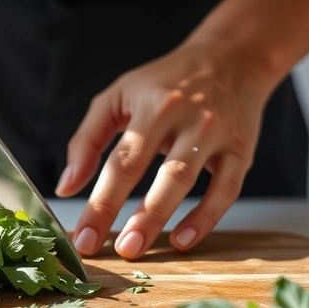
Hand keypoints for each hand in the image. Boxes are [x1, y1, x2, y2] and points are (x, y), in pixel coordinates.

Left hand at [56, 0, 308, 258]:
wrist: (231, 57)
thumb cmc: (165, 82)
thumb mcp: (119, 96)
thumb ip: (88, 140)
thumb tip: (67, 186)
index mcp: (151, 104)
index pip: (121, 160)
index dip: (101, 202)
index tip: (84, 236)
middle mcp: (186, 117)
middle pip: (158, 172)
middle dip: (135, 215)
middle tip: (115, 250)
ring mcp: (216, 134)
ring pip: (188, 180)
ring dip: (162, 217)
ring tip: (138, 247)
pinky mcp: (241, 149)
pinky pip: (226, 189)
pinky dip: (207, 217)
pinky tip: (183, 239)